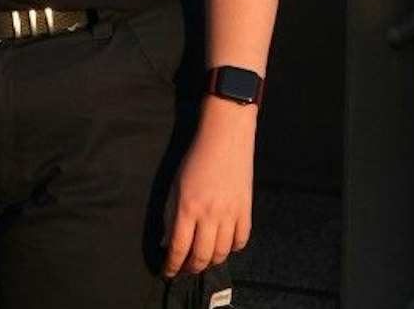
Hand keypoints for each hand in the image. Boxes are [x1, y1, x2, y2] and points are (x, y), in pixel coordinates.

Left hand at [162, 102, 256, 276]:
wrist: (225, 141)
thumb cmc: (194, 161)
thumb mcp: (175, 187)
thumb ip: (170, 217)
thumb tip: (167, 243)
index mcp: (187, 208)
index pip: (179, 248)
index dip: (172, 265)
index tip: (167, 273)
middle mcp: (210, 215)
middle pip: (202, 256)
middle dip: (191, 268)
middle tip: (185, 270)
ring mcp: (231, 215)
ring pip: (222, 253)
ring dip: (210, 261)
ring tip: (202, 260)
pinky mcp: (247, 212)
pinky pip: (241, 241)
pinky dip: (232, 249)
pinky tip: (223, 247)